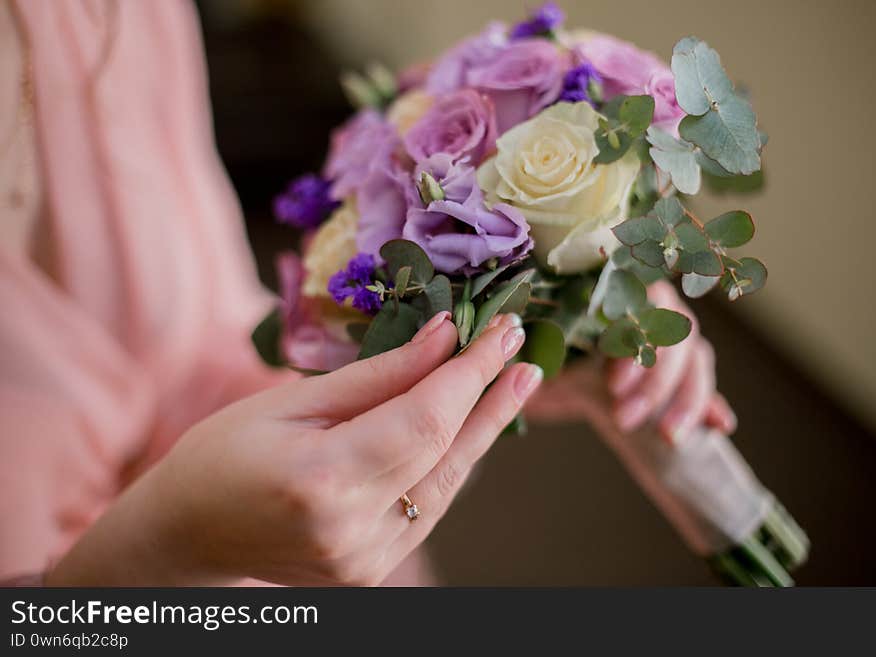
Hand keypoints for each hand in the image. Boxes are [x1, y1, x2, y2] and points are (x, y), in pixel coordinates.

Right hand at [46, 312, 541, 585]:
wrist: (189, 534)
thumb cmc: (221, 455)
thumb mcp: (289, 401)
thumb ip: (375, 376)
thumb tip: (442, 336)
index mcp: (322, 480)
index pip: (424, 419)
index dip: (470, 372)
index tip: (500, 332)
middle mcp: (353, 530)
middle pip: (448, 454)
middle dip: (491, 396)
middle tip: (524, 350)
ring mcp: (367, 559)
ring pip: (447, 484)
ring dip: (483, 429)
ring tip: (516, 380)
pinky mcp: (372, 568)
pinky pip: (427, 505)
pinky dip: (450, 461)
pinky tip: (470, 424)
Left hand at [527, 281, 734, 443]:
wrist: (580, 392)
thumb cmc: (560, 369)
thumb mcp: (543, 364)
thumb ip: (532, 358)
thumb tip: (511, 358)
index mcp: (619, 300)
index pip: (640, 306)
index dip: (632, 343)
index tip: (613, 384)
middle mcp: (657, 313)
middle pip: (673, 335)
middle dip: (652, 381)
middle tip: (624, 417)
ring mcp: (680, 342)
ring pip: (696, 359)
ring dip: (683, 398)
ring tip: (666, 436)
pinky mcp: (692, 375)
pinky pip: (710, 385)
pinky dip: (712, 405)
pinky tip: (720, 425)